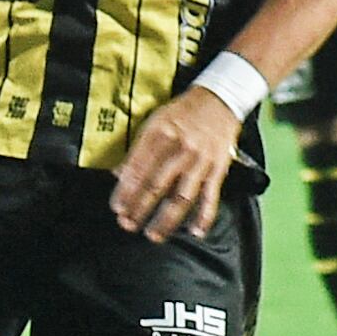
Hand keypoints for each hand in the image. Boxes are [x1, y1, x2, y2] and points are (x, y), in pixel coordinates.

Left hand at [111, 87, 241, 242]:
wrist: (219, 100)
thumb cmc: (183, 112)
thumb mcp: (154, 122)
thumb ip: (137, 149)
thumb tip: (118, 175)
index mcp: (160, 134)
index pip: (138, 168)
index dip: (125, 191)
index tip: (117, 207)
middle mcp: (180, 149)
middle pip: (156, 185)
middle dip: (140, 208)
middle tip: (127, 224)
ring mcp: (200, 161)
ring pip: (181, 196)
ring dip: (166, 219)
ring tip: (154, 235)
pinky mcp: (218, 169)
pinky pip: (210, 196)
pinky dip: (204, 216)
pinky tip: (195, 231)